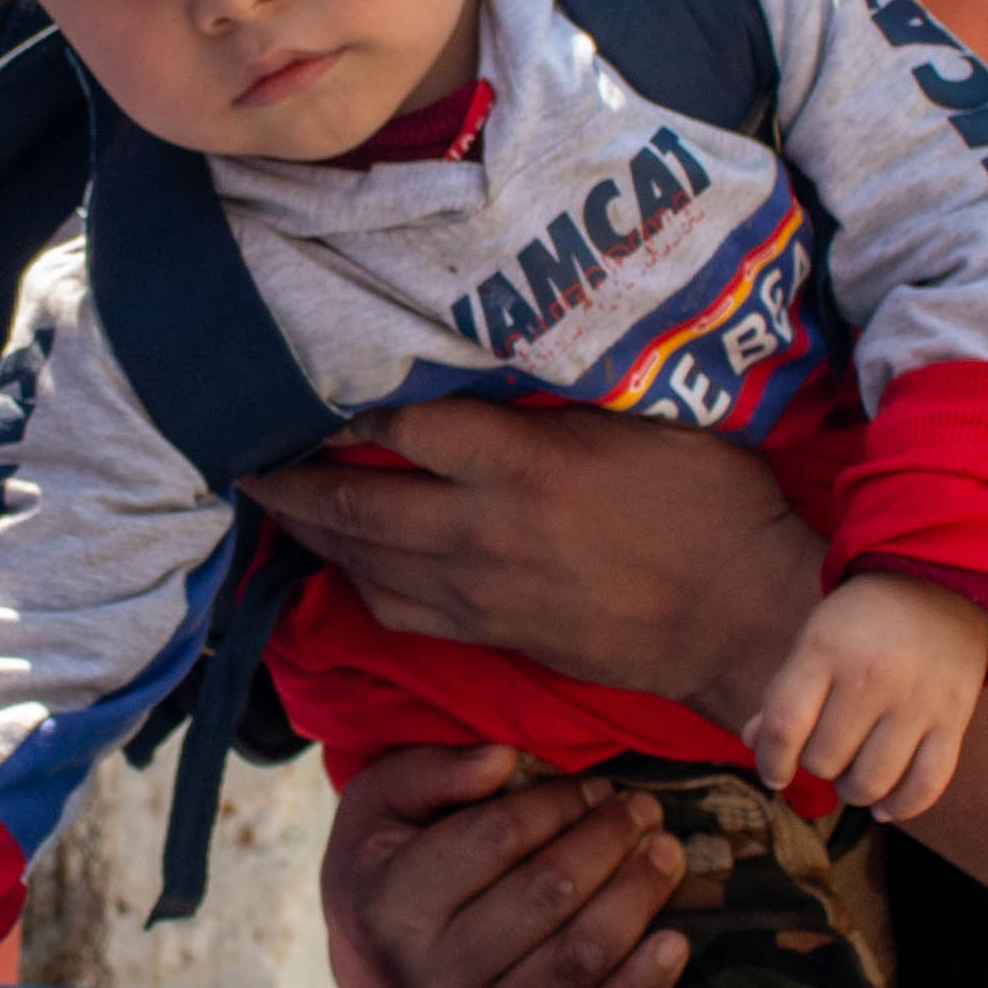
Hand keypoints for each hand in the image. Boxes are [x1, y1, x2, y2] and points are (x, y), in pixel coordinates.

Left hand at [247, 397, 817, 729]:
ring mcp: (483, 592)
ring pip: (365, 563)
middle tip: (244, 458)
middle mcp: (486, 531)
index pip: (405, 426)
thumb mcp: (650, 418)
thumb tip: (502, 352)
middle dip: (290, 483)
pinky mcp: (492, 635)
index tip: (307, 387)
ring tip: (275, 504)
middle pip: (357, 505)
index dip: (347, 409)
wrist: (742, 618)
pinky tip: (339, 563)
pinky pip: (397, 610)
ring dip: (312, 534)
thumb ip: (565, 393)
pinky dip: (355, 582)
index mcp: (525, 463)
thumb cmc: (712, 503)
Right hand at [316, 744, 689, 987]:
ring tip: (665, 853)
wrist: (368, 975)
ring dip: (636, 899)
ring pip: (579, 956)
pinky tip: (673, 940)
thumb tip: (504, 757)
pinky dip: (643, 981)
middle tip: (643, 810)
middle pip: (548, 895)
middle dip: (609, 842)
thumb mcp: (379, 806)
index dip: (559, 803)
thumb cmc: (382, 874)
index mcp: (391, 904)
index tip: (594, 785)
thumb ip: (432, 772)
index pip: (498, 839)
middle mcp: (431, 973)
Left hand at [746, 572, 987, 813]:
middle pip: (824, 760)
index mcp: (825, 652)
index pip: (783, 727)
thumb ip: (784, 693)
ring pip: (870, 781)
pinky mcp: (953, 720)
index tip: (775, 773)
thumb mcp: (814, 640)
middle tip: (826, 753)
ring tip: (851, 778)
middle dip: (817, 767)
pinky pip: (926, 784)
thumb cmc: (863, 621)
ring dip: (852, 791)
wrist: (941, 586)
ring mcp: (916, 702)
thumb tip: (753, 743)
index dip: (770, 762)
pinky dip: (900, 806)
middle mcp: (871, 678)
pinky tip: (883, 807)